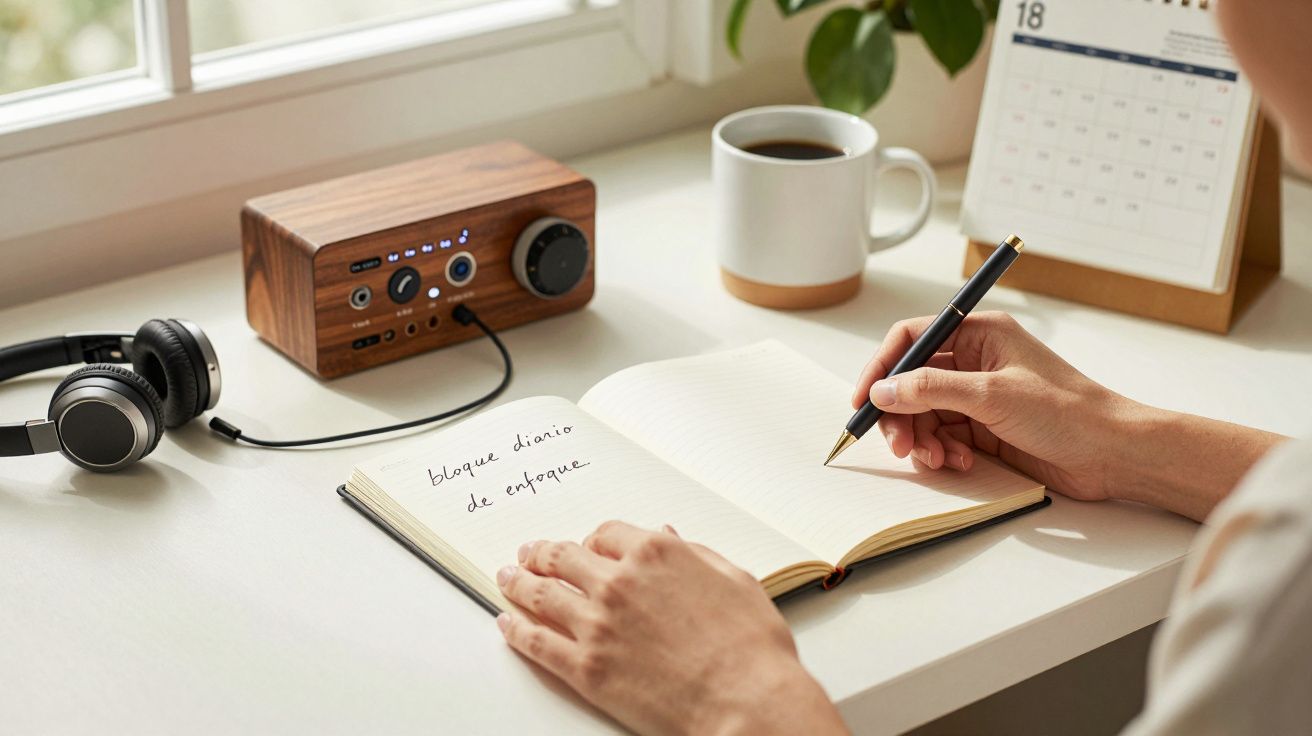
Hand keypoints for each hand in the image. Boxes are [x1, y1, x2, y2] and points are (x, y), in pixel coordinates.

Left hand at [496, 522, 848, 735]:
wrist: (746, 702)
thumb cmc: (751, 648)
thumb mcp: (735, 580)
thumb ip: (696, 555)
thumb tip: (671, 538)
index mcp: (657, 553)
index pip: (607, 533)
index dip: (592, 540)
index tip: (585, 547)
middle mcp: (619, 582)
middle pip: (564, 557)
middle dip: (541, 553)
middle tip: (528, 554)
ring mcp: (597, 625)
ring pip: (541, 594)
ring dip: (518, 582)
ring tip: (507, 577)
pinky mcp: (585, 668)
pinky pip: (537, 643)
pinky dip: (516, 630)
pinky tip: (508, 624)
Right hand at [852, 311, 1125, 501]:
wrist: (1113, 454)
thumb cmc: (1069, 413)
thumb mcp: (992, 396)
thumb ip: (931, 390)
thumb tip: (883, 390)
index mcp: (980, 334)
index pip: (912, 339)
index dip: (883, 367)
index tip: (864, 399)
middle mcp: (976, 361)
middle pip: (912, 382)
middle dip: (900, 414)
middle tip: (899, 445)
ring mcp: (979, 396)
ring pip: (924, 414)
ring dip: (922, 438)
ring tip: (935, 459)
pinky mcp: (985, 429)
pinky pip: (943, 436)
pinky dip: (941, 451)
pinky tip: (957, 462)